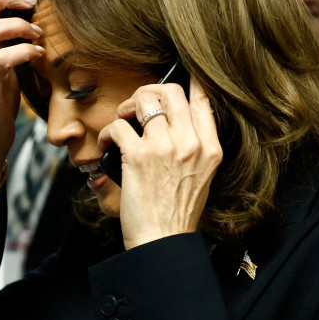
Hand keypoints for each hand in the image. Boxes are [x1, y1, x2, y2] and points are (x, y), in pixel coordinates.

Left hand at [103, 75, 221, 248]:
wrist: (163, 241)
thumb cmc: (177, 215)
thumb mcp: (202, 178)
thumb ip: (194, 149)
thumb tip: (174, 125)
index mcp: (211, 148)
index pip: (203, 99)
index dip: (189, 81)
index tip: (177, 78)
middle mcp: (191, 143)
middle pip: (171, 91)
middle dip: (149, 91)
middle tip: (137, 107)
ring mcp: (165, 147)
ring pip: (145, 100)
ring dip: (127, 106)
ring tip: (122, 122)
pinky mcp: (138, 156)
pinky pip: (119, 125)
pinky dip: (108, 131)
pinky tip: (107, 143)